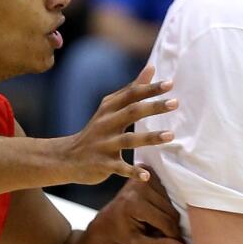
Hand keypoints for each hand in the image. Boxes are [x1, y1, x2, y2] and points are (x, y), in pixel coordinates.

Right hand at [59, 66, 176, 184]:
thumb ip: (131, 90)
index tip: (170, 83)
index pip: (131, 94)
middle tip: (175, 103)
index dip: (149, 88)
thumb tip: (151, 68)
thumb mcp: (110, 108)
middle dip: (153, 107)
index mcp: (109, 108)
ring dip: (150, 137)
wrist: (67, 158)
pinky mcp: (102, 164)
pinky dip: (133, 171)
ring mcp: (103, 144)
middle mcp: (105, 123)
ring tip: (170, 135)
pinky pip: (120, 168)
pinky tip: (146, 175)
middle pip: (131, 112)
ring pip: (129, 140)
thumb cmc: (97, 131)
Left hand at [95, 167, 188, 243]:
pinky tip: (153, 210)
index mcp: (134, 204)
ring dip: (167, 215)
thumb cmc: (123, 234)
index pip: (165, 222)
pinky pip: (166, 192)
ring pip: (170, 202)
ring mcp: (143, 177)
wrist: (109, 218)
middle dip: (170, 226)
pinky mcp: (146, 171)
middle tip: (160, 234)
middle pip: (170, 211)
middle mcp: (139, 186)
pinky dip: (163, 204)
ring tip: (153, 222)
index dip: (173, 236)